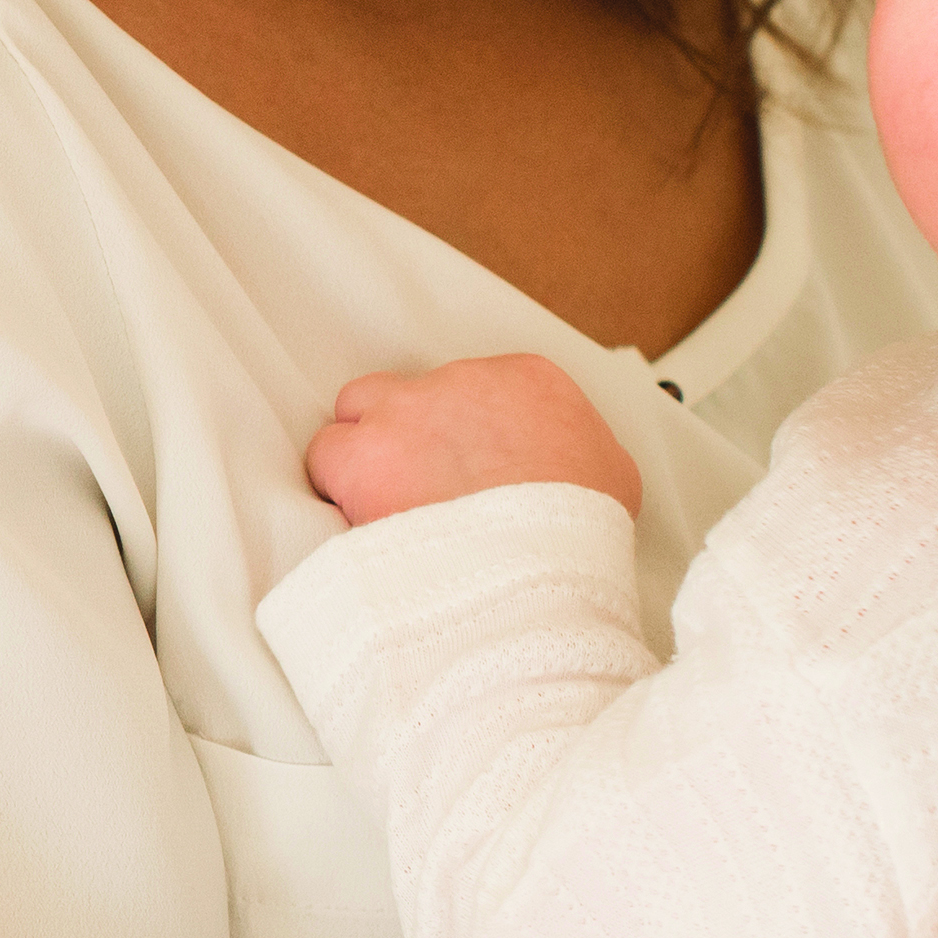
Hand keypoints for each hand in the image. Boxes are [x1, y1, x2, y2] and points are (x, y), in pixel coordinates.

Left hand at [307, 355, 641, 523]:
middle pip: (409, 392)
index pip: (470, 389)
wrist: (541, 557)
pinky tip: (354, 521)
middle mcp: (457, 384)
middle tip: (413, 482)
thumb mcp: (611, 472)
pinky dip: (334, 488)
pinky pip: (327, 459)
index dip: (458, 437)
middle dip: (404, 432)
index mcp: (523, 380)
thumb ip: (583, 454)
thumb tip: (579, 471)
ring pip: (357, 415)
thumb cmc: (579, 523)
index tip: (461, 469)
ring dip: (363, 456)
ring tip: (379, 504)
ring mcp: (405, 414)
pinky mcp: (364, 455)